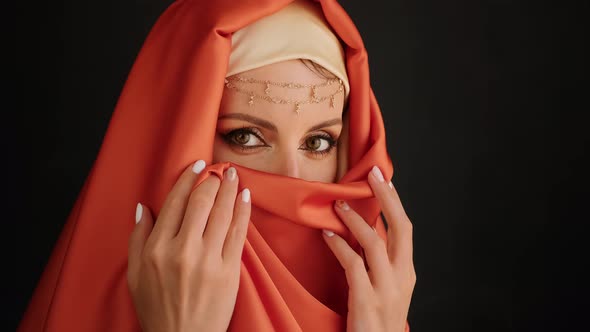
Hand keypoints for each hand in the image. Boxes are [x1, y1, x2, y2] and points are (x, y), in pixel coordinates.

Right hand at [127, 160, 250, 331]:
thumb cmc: (158, 310)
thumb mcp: (135, 276)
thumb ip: (137, 239)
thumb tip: (142, 207)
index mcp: (156, 249)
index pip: (174, 203)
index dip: (187, 179)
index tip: (197, 165)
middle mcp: (182, 251)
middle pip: (200, 202)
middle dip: (211, 181)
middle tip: (219, 170)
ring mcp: (208, 260)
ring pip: (222, 213)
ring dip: (229, 189)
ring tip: (233, 175)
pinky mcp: (229, 271)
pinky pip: (238, 233)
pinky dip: (243, 211)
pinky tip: (245, 197)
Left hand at [322, 166, 414, 331]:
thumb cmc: (378, 322)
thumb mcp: (388, 290)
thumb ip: (381, 262)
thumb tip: (366, 230)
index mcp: (407, 272)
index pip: (405, 229)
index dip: (394, 201)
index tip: (382, 178)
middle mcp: (402, 277)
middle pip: (400, 227)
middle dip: (386, 197)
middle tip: (370, 175)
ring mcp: (386, 289)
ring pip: (374, 242)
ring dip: (355, 219)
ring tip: (337, 205)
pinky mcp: (366, 299)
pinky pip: (353, 264)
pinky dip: (339, 246)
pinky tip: (327, 236)